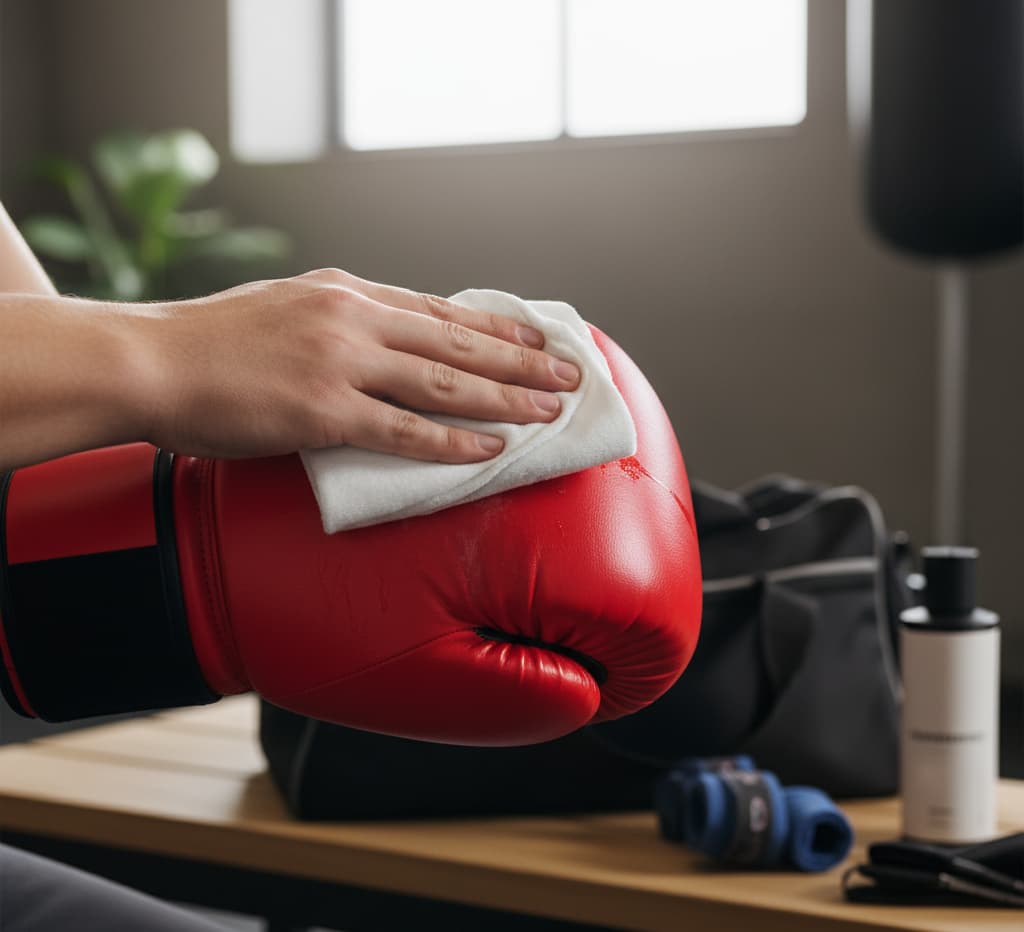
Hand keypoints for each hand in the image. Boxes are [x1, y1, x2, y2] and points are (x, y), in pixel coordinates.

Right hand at [136, 268, 581, 461]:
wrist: (149, 360)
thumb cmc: (210, 342)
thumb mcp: (284, 307)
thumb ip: (338, 321)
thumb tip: (383, 340)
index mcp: (344, 292)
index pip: (439, 309)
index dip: (495, 325)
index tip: (536, 334)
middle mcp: (353, 319)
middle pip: (458, 343)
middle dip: (522, 360)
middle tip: (570, 374)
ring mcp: (341, 363)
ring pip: (445, 383)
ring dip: (506, 398)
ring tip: (551, 411)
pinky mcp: (324, 410)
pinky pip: (406, 430)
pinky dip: (454, 442)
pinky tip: (491, 450)